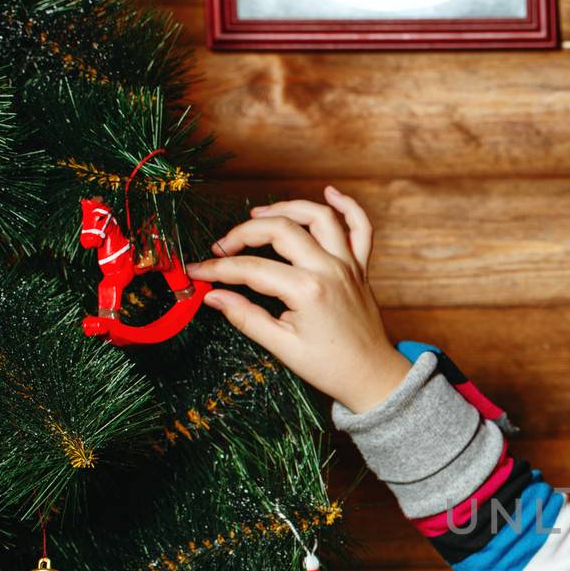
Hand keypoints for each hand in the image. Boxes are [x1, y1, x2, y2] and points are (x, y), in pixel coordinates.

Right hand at [184, 185, 410, 413]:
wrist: (372, 377)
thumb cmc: (330, 367)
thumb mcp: (282, 346)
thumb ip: (246, 317)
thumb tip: (212, 295)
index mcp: (308, 290)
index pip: (252, 268)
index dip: (218, 268)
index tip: (197, 271)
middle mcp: (330, 269)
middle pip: (281, 229)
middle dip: (244, 233)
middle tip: (223, 248)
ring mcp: (348, 265)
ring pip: (319, 217)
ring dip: (288, 208)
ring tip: (259, 214)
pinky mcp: (361, 268)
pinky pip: (360, 229)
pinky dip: (348, 207)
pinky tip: (330, 193)